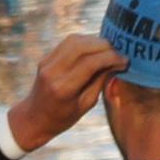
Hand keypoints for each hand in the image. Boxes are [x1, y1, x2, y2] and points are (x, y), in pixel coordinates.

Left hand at [5, 33, 128, 151]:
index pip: (91, 63)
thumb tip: (117, 62)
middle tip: (119, 53)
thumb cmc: (62, 117)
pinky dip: (85, 42)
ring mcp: (46, 63)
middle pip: (83, 46)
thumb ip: (101, 81)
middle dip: (105, 46)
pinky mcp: (46, 58)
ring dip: (95, 41)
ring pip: (75, 40)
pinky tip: (95, 50)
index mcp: (63, 88)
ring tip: (109, 51)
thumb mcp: (86, 104)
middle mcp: (53, 72)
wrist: (33, 119)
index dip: (112, 58)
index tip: (125, 60)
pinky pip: (68, 43)